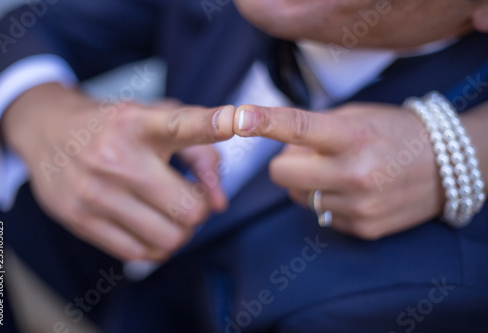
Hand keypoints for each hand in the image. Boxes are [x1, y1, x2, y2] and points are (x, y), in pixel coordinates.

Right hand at [1, 83, 234, 260]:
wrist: (49, 132)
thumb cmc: (117, 127)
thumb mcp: (158, 121)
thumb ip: (202, 155)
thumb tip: (220, 203)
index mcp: (140, 123)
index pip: (181, 125)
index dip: (212, 123)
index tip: (236, 119)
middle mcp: (117, 157)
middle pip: (189, 210)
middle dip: (200, 210)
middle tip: (190, 198)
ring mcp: (94, 191)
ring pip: (169, 239)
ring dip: (180, 231)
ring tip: (169, 213)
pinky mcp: (79, 219)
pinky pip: (139, 253)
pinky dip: (156, 246)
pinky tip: (149, 225)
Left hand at [234, 103, 444, 239]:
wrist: (446, 166)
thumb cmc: (396, 132)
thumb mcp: (358, 115)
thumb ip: (316, 127)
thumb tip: (282, 146)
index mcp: (353, 136)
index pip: (300, 127)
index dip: (267, 122)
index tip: (239, 118)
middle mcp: (355, 173)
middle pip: (282, 174)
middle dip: (287, 164)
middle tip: (311, 155)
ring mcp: (359, 205)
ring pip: (298, 197)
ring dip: (309, 184)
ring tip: (339, 172)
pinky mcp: (363, 228)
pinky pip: (321, 215)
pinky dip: (328, 201)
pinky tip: (354, 191)